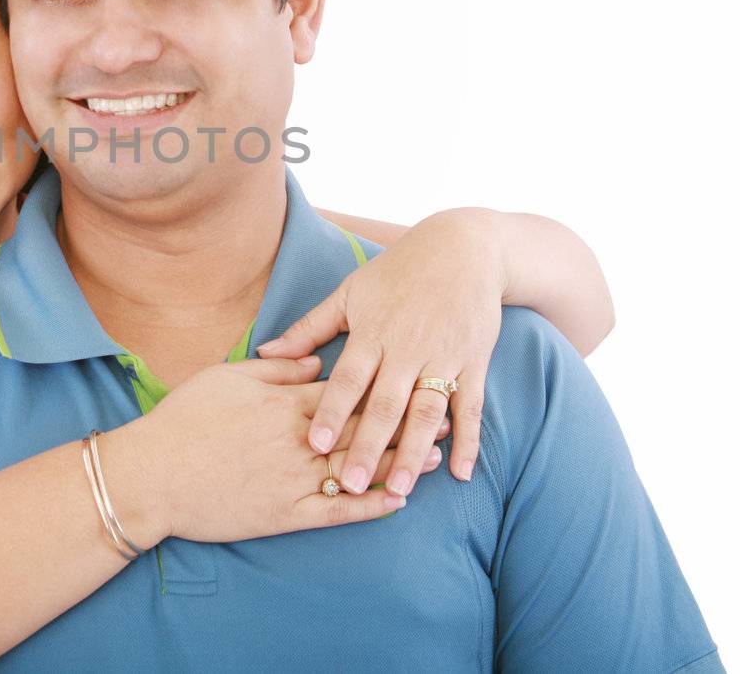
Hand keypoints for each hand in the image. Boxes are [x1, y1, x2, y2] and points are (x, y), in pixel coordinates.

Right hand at [101, 357, 447, 546]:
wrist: (151, 475)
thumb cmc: (183, 421)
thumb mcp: (226, 377)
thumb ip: (275, 369)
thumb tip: (315, 363)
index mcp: (283, 402)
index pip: (345, 391)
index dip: (383, 386)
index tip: (413, 376)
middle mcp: (298, 439)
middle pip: (363, 428)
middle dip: (405, 422)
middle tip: (442, 415)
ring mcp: (294, 479)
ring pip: (358, 469)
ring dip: (398, 464)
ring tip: (433, 457)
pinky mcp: (286, 514)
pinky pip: (337, 511)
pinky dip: (369, 507)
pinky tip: (397, 502)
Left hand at [256, 209, 502, 495]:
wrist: (464, 249)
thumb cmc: (397, 272)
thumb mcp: (350, 292)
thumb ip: (309, 328)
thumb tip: (266, 351)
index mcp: (373, 332)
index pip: (349, 379)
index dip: (332, 412)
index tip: (315, 445)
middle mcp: (408, 348)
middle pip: (386, 404)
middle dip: (367, 446)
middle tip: (348, 484)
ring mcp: (443, 357)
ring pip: (428, 412)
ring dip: (413, 453)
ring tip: (399, 490)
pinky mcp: (474, 363)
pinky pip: (471, 407)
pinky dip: (468, 440)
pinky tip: (459, 472)